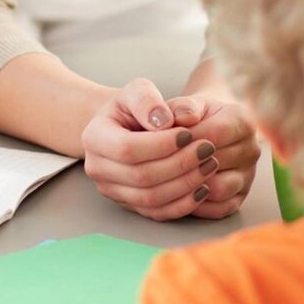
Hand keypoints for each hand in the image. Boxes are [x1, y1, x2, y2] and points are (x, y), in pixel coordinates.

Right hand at [82, 80, 258, 220]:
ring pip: (151, 198)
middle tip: (208, 149)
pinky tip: (203, 187)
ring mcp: (112, 191)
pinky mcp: (129, 205)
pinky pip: (157, 213)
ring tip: (209, 165)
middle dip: (180, 164)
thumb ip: (147, 100)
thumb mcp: (137, 91)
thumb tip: (164, 122)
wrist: (127, 127)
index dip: (162, 144)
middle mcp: (97, 168)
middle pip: (141, 176)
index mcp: (94, 137)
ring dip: (185, 184)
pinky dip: (183, 204)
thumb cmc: (135, 108)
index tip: (190, 133)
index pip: (128, 148)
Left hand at [163, 95, 260, 218]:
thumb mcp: (187, 104)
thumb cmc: (193, 116)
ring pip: (219, 189)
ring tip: (169, 176)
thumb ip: (182, 107)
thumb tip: (177, 118)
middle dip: (184, 163)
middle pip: (216, 164)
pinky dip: (197, 203)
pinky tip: (178, 192)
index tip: (164, 138)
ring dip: (191, 184)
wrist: (205, 129)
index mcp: (244, 122)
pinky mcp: (240, 197)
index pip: (216, 134)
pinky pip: (219, 208)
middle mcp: (252, 150)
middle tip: (161, 160)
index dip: (186, 138)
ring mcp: (248, 176)